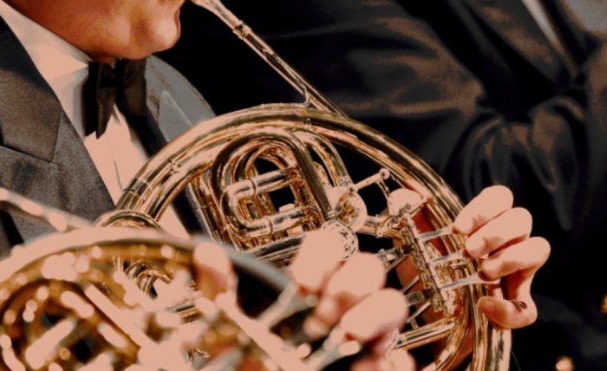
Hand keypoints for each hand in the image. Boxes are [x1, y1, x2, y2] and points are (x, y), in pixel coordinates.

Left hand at [193, 234, 413, 370]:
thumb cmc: (250, 363)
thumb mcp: (228, 328)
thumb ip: (219, 292)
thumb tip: (206, 256)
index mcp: (309, 289)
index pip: (328, 247)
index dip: (321, 256)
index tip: (304, 281)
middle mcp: (340, 308)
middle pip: (367, 267)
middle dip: (352, 282)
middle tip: (328, 308)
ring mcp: (363, 337)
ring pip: (392, 303)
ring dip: (376, 312)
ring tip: (350, 332)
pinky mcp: (376, 366)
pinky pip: (400, 357)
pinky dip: (390, 359)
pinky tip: (364, 365)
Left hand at [389, 185, 549, 330]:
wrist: (428, 319)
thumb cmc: (429, 273)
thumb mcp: (416, 246)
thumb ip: (412, 219)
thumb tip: (405, 195)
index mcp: (487, 222)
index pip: (500, 198)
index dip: (484, 208)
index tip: (458, 228)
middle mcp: (508, 242)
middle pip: (521, 218)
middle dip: (495, 233)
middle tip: (468, 251)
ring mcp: (517, 274)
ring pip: (538, 248)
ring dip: (512, 257)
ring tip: (484, 272)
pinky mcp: (516, 308)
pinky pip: (528, 309)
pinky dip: (509, 310)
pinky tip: (485, 306)